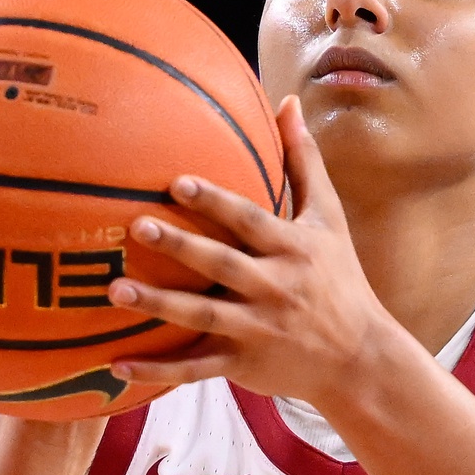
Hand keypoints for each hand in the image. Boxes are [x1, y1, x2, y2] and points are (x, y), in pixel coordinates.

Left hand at [107, 95, 392, 406]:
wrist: (359, 357)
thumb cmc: (338, 278)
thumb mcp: (329, 218)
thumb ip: (304, 161)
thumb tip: (289, 102)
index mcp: (293, 249)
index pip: (250, 221)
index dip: (216, 202)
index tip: (177, 183)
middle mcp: (275, 288)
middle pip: (222, 265)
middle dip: (181, 248)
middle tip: (136, 226)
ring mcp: (257, 329)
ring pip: (201, 317)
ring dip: (158, 306)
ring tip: (115, 290)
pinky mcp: (244, 364)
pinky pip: (195, 369)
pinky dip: (158, 371)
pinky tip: (117, 365)